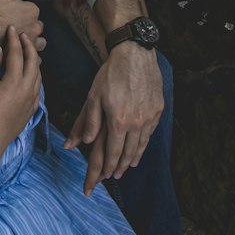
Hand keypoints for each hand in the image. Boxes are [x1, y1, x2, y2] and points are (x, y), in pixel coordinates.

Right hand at [0, 0, 43, 59]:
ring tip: (22, 44)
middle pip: (38, 27)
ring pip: (39, 43)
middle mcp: (36, 26)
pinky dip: (29, 57)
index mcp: (32, 10)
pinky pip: (33, 58)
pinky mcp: (24, 56)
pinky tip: (22, 56)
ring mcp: (31, 42)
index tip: (13, 16)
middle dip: (30, 27)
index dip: (22, 13)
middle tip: (18, 29)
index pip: (32, 10)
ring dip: (33, 42)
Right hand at [0, 27, 42, 151]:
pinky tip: (31, 76)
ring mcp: (31, 101)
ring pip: (38, 75)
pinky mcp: (31, 110)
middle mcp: (27, 89)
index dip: (14, 39)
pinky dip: (36, 76)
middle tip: (23, 35)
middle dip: (29, 46)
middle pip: (33, 62)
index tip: (12, 28)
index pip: (17, 54)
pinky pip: (38, 88)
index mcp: (14, 82)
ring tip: (28, 52)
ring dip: (35, 60)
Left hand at [64, 43, 162, 194]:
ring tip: (126, 168)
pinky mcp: (158, 110)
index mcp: (118, 122)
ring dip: (132, 159)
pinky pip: (150, 134)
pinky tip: (139, 148)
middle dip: (118, 168)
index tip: (100, 180)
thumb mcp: (93, 97)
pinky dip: (143, 145)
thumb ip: (86, 122)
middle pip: (127, 154)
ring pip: (140, 146)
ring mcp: (149, 118)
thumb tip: (76, 144)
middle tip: (112, 177)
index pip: (111, 153)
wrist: (135, 54)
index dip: (105, 169)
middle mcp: (136, 124)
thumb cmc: (111, 74)